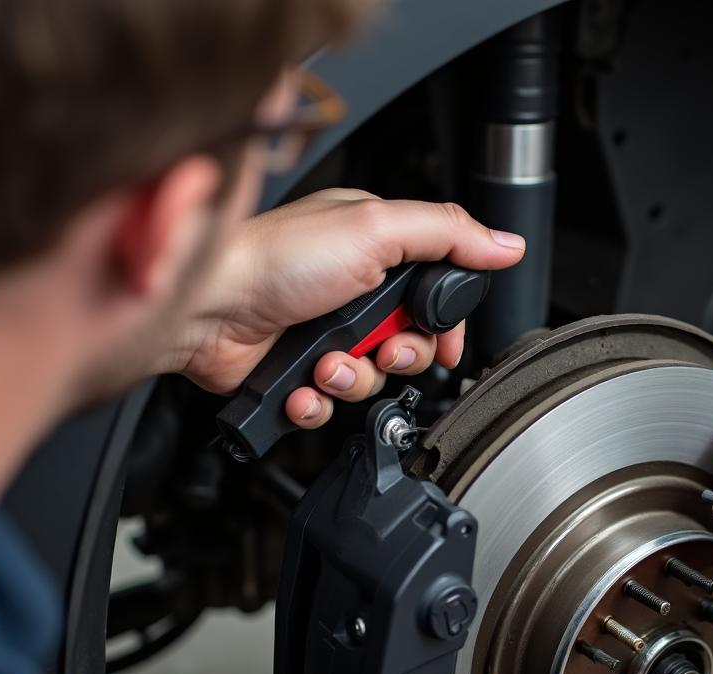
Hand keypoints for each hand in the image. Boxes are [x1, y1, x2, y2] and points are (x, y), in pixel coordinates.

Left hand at [172, 189, 525, 426]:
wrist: (207, 308)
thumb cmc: (274, 258)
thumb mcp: (376, 228)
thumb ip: (446, 234)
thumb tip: (505, 244)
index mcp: (374, 247)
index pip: (435, 294)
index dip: (444, 326)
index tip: (444, 342)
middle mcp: (351, 290)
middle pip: (408, 344)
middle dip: (399, 356)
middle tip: (380, 349)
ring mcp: (323, 332)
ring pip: (371, 381)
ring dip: (353, 379)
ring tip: (326, 363)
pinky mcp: (297, 370)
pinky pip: (330, 405)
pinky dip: (318, 402)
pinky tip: (303, 385)